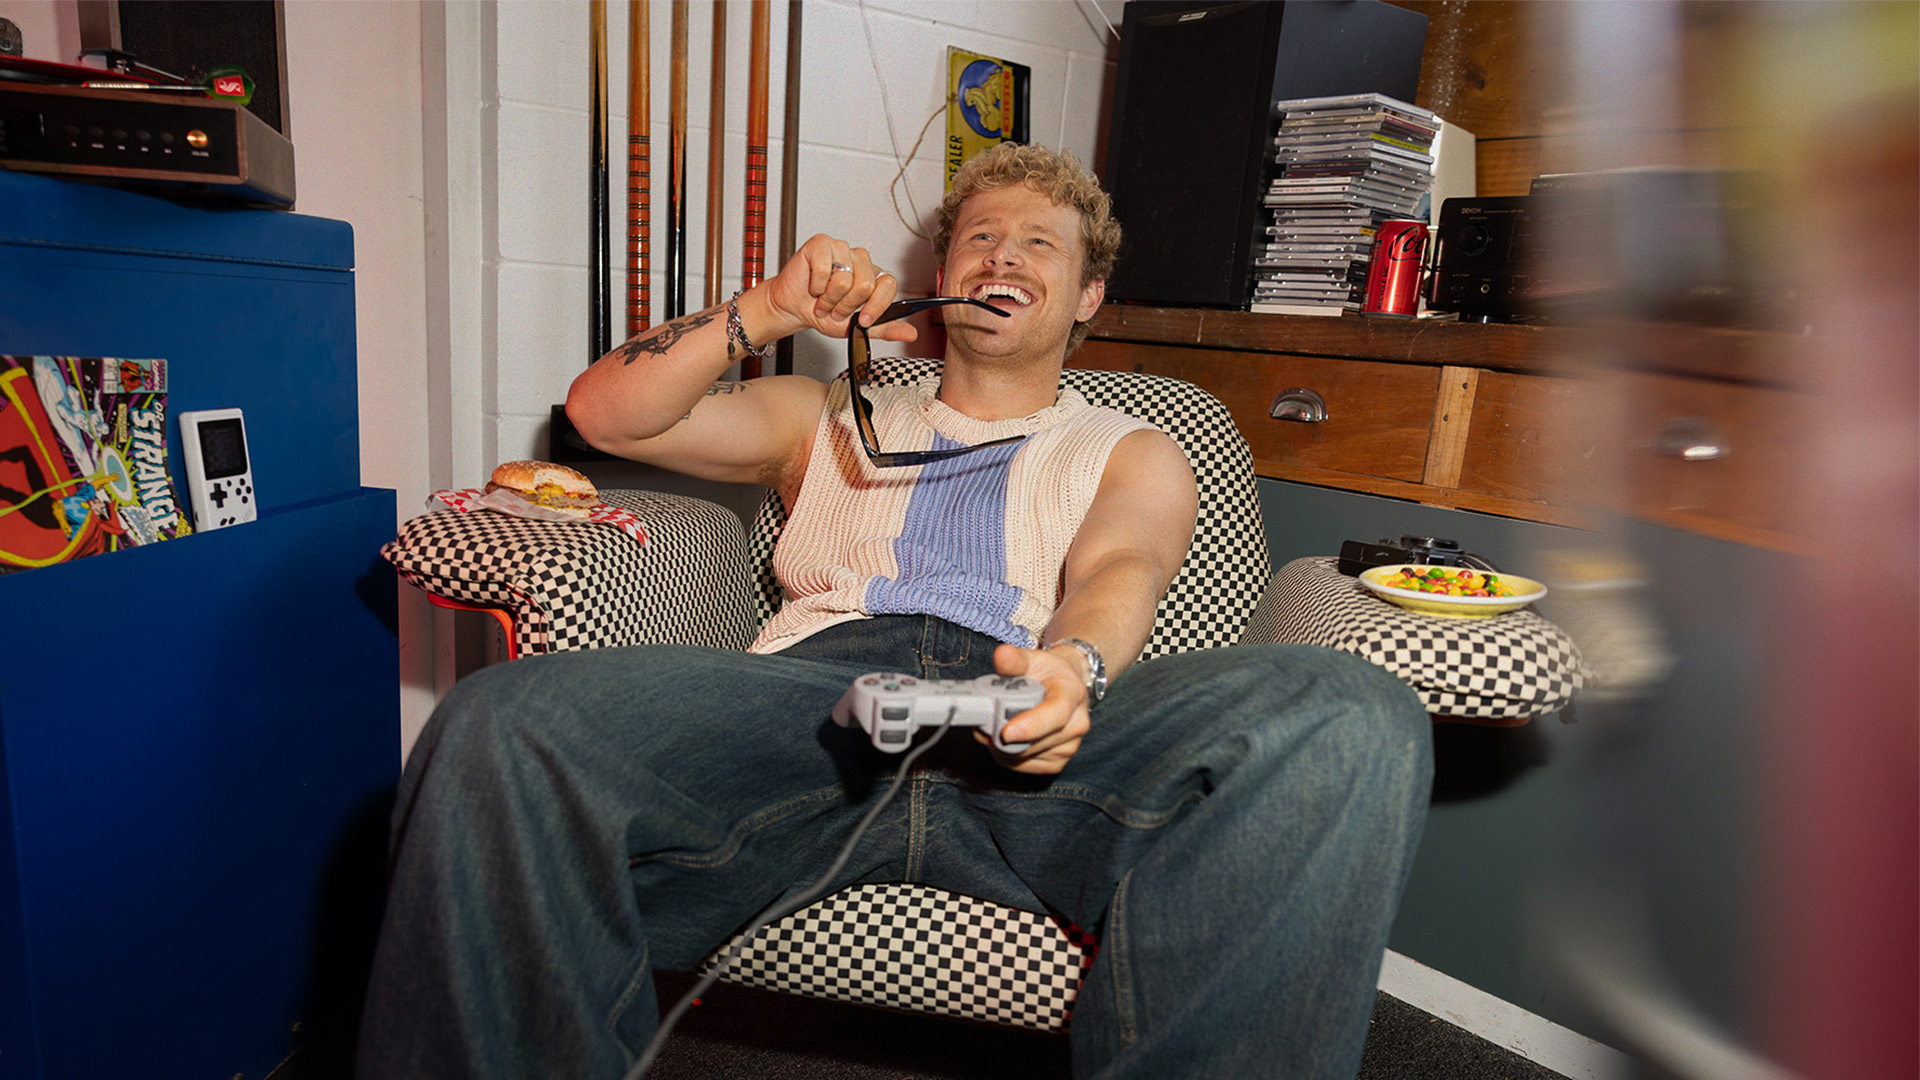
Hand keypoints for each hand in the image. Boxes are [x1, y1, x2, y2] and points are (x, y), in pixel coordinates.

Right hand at [757, 234, 911, 343]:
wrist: (794, 308)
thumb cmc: (824, 313)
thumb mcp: (858, 328)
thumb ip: (885, 328)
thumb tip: (910, 333)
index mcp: (874, 276)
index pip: (889, 284)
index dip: (876, 305)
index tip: (863, 320)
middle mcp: (861, 260)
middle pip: (866, 285)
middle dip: (846, 306)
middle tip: (835, 309)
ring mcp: (842, 248)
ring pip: (844, 279)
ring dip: (829, 298)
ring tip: (823, 299)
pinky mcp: (821, 244)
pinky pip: (824, 269)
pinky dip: (816, 286)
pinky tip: (813, 285)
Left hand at [983, 643, 1091, 774]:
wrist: (1066, 686)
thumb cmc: (1048, 673)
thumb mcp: (1033, 658)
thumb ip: (1016, 659)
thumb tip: (1002, 655)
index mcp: (1072, 694)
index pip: (1055, 714)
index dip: (1030, 726)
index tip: (1006, 732)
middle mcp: (1077, 724)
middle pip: (1034, 741)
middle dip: (1003, 734)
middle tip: (982, 721)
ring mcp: (1070, 747)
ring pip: (1025, 757)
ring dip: (1001, 746)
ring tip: (992, 725)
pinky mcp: (1058, 763)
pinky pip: (1024, 767)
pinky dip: (1007, 756)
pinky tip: (1004, 740)